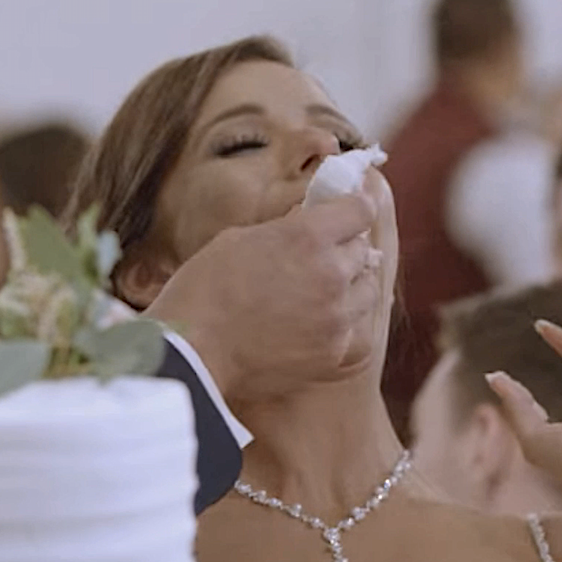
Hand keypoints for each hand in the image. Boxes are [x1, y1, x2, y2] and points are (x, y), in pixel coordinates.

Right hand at [145, 190, 378, 403]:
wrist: (193, 353)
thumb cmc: (202, 291)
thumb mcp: (238, 239)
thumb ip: (282, 230)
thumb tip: (306, 224)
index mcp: (308, 236)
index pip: (360, 210)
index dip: (353, 208)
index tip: (347, 212)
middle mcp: (332, 274)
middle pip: (364, 251)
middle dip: (344, 249)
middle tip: (318, 257)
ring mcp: (337, 317)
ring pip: (368, 292)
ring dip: (350, 287)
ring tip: (320, 293)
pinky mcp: (334, 353)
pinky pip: (356, 331)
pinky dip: (343, 325)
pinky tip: (319, 325)